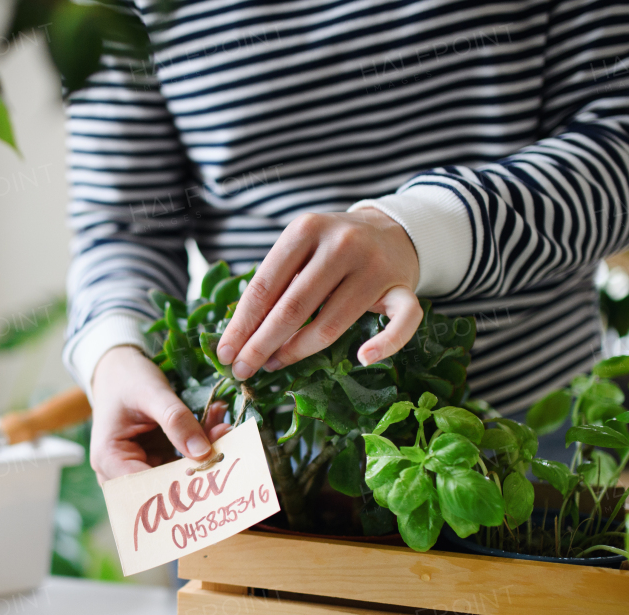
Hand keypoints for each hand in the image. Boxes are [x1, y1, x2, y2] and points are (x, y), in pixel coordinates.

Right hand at [89, 346, 232, 481]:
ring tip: (221, 427)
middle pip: (163, 482)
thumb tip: (203, 453)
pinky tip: (214, 426)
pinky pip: (180, 461)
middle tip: (224, 438)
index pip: (145, 486)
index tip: (211, 468)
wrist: (119, 369)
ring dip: (202, 454)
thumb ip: (176, 420)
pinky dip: (198, 445)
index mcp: (108, 459)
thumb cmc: (126, 378)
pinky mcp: (154, 460)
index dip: (178, 483)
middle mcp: (119, 471)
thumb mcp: (152, 393)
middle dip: (196, 464)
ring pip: (176, 473)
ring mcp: (139, 467)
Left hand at [215, 208, 423, 379]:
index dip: (241, 325)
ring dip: (297, 351)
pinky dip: (385, 344)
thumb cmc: (330, 250)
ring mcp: (375, 266)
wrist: (391, 230)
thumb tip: (238, 336)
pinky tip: (362, 359)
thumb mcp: (299, 249)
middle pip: (292, 309)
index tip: (224, 353)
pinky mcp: (404, 287)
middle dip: (260, 345)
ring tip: (274, 364)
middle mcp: (341, 244)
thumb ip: (274, 283)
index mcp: (306, 230)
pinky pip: (401, 323)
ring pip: (331, 323)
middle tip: (242, 369)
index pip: (264, 286)